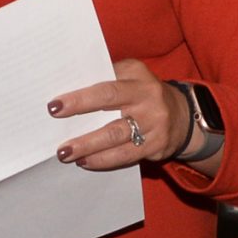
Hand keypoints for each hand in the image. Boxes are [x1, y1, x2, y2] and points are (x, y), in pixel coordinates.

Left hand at [50, 59, 193, 168]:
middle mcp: (148, 96)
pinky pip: (126, 156)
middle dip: (80, 120)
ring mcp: (155, 122)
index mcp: (137, 75)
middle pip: (110, 106)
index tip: (54, 106)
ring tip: (65, 153)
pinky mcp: (157, 145)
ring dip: (87, 146)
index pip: (105, 85)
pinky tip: (86, 162)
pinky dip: (103, 160)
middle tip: (57, 129)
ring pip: (115, 136)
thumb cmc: (143, 94)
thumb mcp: (130, 77)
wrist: (183, 117)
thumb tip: (67, 90)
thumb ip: (104, 78)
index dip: (80, 97)